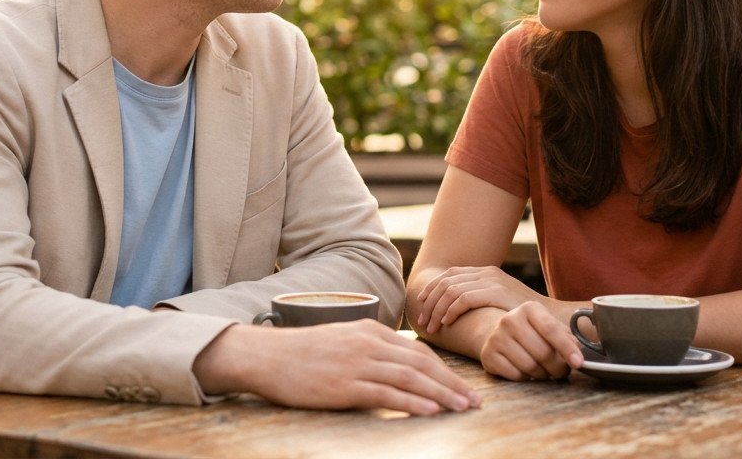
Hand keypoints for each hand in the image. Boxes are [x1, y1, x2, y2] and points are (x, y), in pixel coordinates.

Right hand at [193, 319, 480, 415]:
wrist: (266, 356)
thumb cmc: (302, 353)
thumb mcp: (342, 341)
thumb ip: (369, 350)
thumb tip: (395, 367)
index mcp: (370, 331)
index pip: (418, 351)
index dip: (445, 370)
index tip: (464, 386)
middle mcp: (369, 343)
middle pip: (422, 363)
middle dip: (452, 383)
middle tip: (475, 401)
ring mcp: (358, 363)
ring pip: (411, 378)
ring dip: (442, 394)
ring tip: (462, 408)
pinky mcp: (345, 385)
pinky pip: (387, 394)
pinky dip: (413, 402)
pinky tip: (431, 411)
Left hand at [415, 266, 541, 333]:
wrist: (553, 318)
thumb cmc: (524, 318)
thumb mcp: (499, 303)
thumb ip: (480, 300)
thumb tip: (454, 309)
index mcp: (485, 272)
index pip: (449, 275)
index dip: (431, 290)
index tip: (420, 307)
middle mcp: (487, 272)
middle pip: (445, 281)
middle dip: (429, 301)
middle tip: (421, 321)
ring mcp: (492, 281)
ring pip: (451, 290)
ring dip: (436, 309)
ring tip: (431, 327)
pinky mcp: (497, 292)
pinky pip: (464, 299)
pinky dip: (451, 310)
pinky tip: (446, 323)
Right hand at [479, 301, 583, 380]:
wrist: (500, 335)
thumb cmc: (532, 333)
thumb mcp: (549, 327)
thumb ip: (567, 337)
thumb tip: (578, 352)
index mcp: (529, 309)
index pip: (551, 329)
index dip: (567, 348)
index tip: (579, 362)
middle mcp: (510, 319)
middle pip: (542, 352)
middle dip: (558, 367)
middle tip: (562, 371)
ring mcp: (496, 337)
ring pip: (530, 366)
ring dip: (543, 375)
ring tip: (545, 371)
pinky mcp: (488, 355)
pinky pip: (515, 375)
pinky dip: (526, 378)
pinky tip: (527, 372)